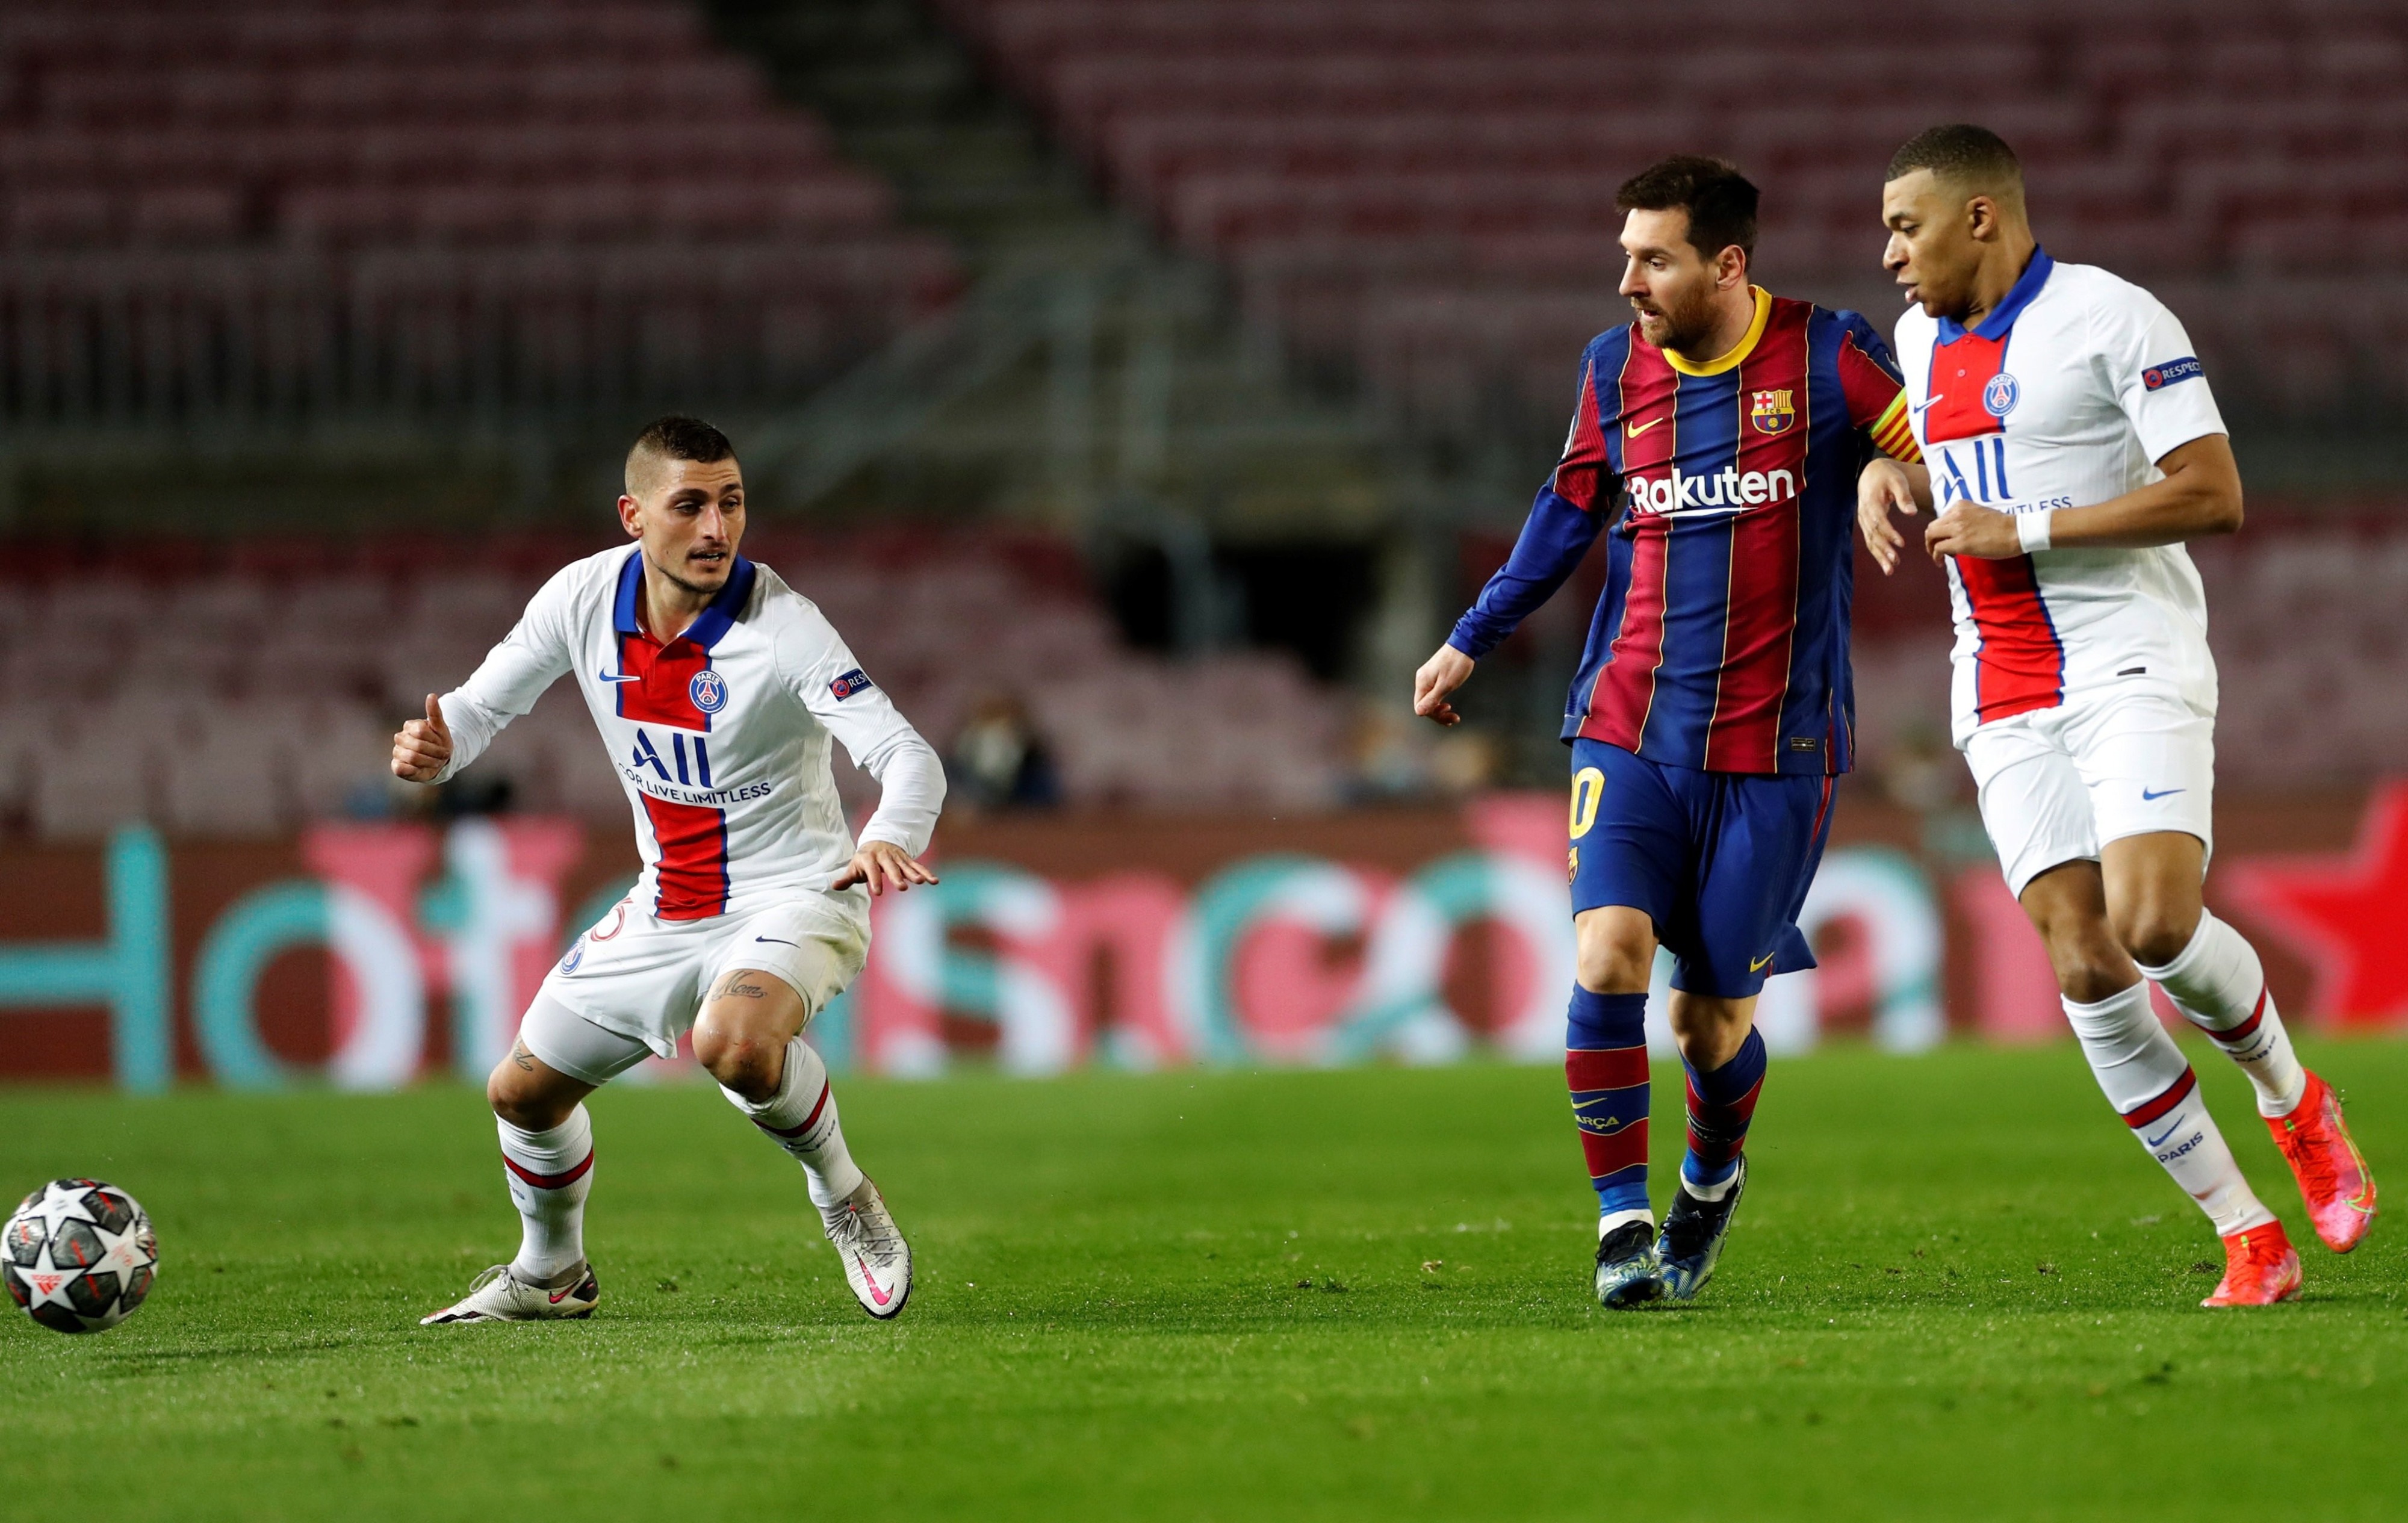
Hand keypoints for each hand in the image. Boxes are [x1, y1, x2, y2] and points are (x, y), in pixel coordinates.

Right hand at [390, 693, 452, 782]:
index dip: (435, 741)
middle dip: (435, 753)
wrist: (439, 761)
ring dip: (429, 762)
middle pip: (417, 746)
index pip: (421, 731)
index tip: (443, 744)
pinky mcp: (396, 766)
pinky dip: (415, 770)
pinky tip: (422, 768)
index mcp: (410, 726)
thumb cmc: (440, 743)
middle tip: (442, 756)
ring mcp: (397, 751)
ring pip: (411, 758)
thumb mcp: (441, 728)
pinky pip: (402, 769)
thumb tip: (432, 695)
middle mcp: (400, 738)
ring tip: (435, 762)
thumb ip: (435, 712)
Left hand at [833, 839, 938, 895]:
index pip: (871, 869)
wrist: (877, 841)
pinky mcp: (906, 859)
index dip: (874, 880)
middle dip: (897, 877)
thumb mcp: (854, 867)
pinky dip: (926, 873)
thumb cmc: (864, 859)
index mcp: (869, 858)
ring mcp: (897, 857)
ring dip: (914, 873)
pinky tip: (934, 881)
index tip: (878, 893)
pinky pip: (917, 866)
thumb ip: (846, 878)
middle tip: (902, 888)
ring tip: (921, 882)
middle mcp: (884, 856)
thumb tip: (834, 886)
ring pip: (906, 866)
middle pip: (891, 867)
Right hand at [1413, 644, 1474, 726]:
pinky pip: (1434, 693)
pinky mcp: (1434, 676)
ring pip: (1430, 700)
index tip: (1447, 715)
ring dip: (1441, 709)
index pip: (1420, 707)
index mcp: (1422, 683)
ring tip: (1453, 714)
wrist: (1465, 645)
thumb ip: (1432, 700)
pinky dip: (1441, 701)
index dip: (1433, 714)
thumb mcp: (1446, 685)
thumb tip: (1419, 712)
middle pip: (1425, 705)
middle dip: (1439, 714)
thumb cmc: (1457, 663)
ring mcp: (1428, 678)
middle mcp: (1422, 680)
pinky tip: (1448, 704)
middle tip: (1454, 718)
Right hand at [1857, 457, 1917, 574]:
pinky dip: (1877, 553)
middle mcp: (1864, 513)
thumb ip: (1904, 497)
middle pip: (1873, 535)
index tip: (1901, 543)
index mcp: (1871, 502)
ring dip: (1879, 556)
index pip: (1879, 521)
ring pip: (1870, 541)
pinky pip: (1870, 541)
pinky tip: (1886, 564)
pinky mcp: (1866, 525)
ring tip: (1890, 570)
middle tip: (1895, 561)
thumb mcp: (1898, 481)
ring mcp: (1863, 520)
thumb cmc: (1887, 476)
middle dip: (1883, 550)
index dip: (1889, 533)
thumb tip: (1912, 513)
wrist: (1872, 474)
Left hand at [1924, 502, 2023, 563]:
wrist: (2017, 531)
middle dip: (1931, 540)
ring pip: (1931, 536)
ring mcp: (1957, 528)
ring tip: (1938, 558)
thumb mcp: (1979, 514)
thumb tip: (1956, 532)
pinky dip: (1936, 556)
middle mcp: (1956, 514)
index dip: (1941, 532)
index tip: (1948, 540)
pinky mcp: (1960, 543)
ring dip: (1931, 548)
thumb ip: (1965, 519)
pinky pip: (1938, 549)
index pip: (1941, 519)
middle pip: (1932, 527)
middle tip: (1936, 550)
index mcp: (1961, 505)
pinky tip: (1941, 562)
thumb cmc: (2003, 525)